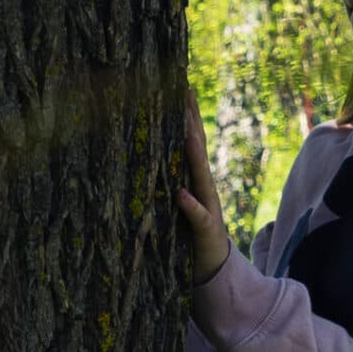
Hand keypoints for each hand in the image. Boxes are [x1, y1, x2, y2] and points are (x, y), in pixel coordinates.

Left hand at [176, 89, 231, 284]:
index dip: (186, 114)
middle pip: (198, 149)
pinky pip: (198, 216)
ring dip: (194, 157)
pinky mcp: (205, 230)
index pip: (190, 140)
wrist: (210, 264)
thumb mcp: (173, 198)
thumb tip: (142, 152)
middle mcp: (202, 187)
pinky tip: (181, 194)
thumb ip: (164, 177)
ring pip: (200, 177)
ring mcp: (207, 206)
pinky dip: (189, 205)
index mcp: (192, 177)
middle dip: (193, 122)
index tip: (180, 87)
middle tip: (185, 95)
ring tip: (187, 135)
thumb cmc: (186, 229)